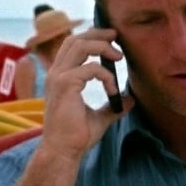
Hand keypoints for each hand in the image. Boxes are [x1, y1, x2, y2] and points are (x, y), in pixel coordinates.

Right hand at [39, 28, 132, 160]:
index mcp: (61, 77)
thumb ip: (113, 105)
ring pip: (80, 45)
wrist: (64, 151)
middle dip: (97, 34)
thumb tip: (129, 99)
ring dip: (102, 46)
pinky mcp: (65, 85)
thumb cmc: (77, 136)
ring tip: (119, 56)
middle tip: (117, 36)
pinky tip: (112, 90)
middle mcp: (56, 73)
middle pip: (75, 39)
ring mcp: (58, 77)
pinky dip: (106, 76)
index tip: (112, 39)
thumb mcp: (100, 116)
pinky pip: (91, 68)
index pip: (72, 46)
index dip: (91, 37)